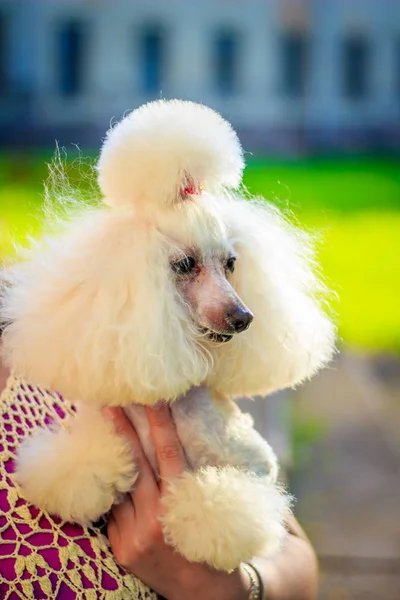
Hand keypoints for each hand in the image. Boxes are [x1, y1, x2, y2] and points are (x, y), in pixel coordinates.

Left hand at [104, 404, 251, 599]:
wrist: (203, 595)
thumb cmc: (215, 544)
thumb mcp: (212, 508)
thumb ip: (197, 477)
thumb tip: (193, 440)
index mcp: (182, 505)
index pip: (169, 453)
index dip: (161, 423)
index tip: (154, 398)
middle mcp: (154, 519)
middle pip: (136, 465)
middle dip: (123, 431)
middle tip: (111, 403)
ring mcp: (133, 535)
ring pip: (120, 488)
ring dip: (113, 460)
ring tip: (105, 431)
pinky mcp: (121, 548)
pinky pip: (114, 512)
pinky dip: (114, 493)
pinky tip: (109, 474)